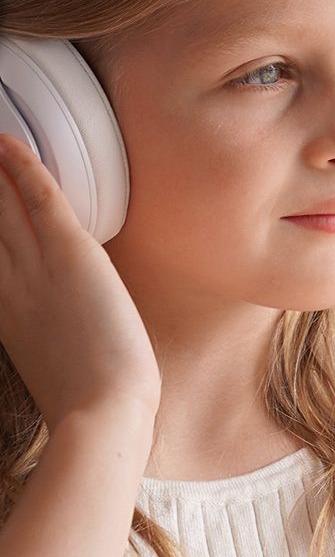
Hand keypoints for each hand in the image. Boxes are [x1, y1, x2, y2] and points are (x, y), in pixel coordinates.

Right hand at [0, 133, 160, 433]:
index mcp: (6, 316)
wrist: (103, 412)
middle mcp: (9, 287)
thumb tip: (54, 331)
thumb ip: (43, 339)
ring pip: (3, 207)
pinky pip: (41, 200)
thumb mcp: (53, 366)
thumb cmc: (91, 401)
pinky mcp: (70, 255)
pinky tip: (10, 144)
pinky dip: (24, 169)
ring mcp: (37, 269)